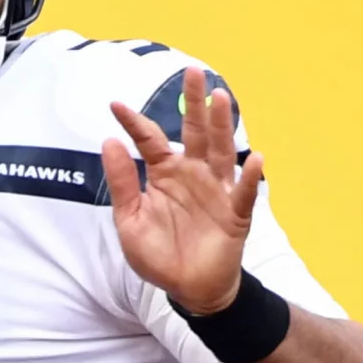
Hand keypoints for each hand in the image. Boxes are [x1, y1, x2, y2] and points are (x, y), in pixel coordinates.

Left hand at [100, 67, 265, 314]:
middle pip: (194, 132)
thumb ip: (122, 183)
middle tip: (193, 73)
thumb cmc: (159, 254)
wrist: (188, 289)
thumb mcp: (129, 221)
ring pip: (220, 151)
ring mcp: (216, 190)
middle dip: (194, 104)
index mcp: (164, 173)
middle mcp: (192, 173)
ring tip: (220, 98)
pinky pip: (244, 192)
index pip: (149, 140)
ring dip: (221, 125)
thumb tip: (109, 142)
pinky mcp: (235, 213)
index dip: (133, 123)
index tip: (114, 105)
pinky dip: (248, 176)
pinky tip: (253, 158)